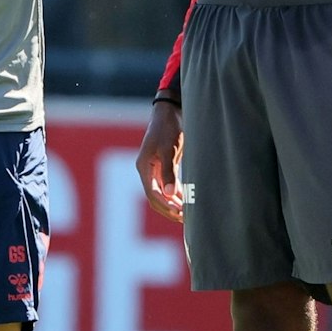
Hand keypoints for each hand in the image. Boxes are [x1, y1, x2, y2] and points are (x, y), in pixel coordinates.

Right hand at [135, 101, 184, 222]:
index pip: (152, 194)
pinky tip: (186, 200)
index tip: (179, 213)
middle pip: (155, 197)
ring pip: (162, 193)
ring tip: (187, 213)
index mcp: (144, 167)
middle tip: (185, 218)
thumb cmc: (168, 128)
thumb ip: (169, 172)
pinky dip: (176, 194)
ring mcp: (155, 168)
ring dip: (172, 203)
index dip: (165, 206)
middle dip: (168, 209)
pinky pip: (167, 185)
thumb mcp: (168, 149)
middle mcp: (147, 170)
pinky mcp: (164, 165)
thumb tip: (171, 195)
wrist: (171, 112)